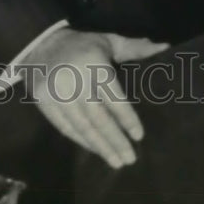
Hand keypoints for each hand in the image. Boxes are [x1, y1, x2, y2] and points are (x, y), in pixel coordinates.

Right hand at [21, 27, 168, 168]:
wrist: (39, 42)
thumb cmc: (82, 44)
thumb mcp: (108, 41)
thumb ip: (135, 48)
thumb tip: (164, 48)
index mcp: (93, 64)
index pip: (113, 98)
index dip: (127, 119)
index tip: (139, 136)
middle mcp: (74, 80)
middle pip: (98, 118)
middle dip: (115, 140)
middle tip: (130, 159)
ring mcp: (57, 92)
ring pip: (82, 126)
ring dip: (100, 147)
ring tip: (116, 162)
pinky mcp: (44, 102)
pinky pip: (65, 127)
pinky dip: (81, 141)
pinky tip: (95, 150)